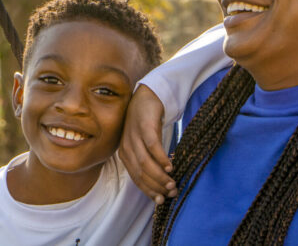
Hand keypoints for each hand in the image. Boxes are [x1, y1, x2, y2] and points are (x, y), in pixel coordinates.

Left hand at [120, 85, 177, 204]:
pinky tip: (170, 166)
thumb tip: (161, 183)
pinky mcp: (145, 127)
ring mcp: (134, 137)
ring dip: (160, 175)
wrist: (146, 97)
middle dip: (157, 186)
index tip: (162, 200)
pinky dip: (161, 158)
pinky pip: (152, 146)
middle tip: (172, 192)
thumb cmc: (146, 124)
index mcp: (125, 154)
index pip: (136, 178)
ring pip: (146, 163)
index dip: (149, 191)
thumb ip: (148, 162)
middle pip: (141, 173)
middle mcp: (126, 147)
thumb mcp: (142, 145)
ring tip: (173, 182)